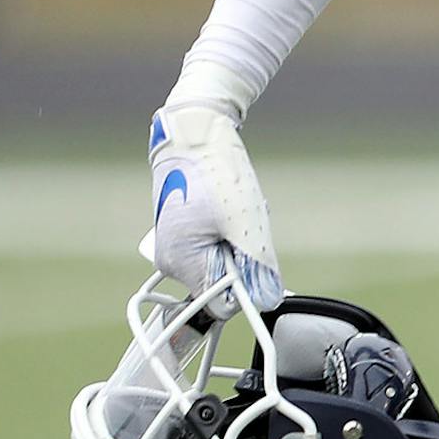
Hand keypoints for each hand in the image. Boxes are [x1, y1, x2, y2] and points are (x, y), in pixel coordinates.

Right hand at [146, 102, 283, 313]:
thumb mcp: (245, 221)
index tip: (255, 257)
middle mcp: (172, 262)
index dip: (245, 286)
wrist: (195, 134)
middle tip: (242, 223)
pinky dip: (230, 230)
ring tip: (235, 210)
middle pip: (223, 281)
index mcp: (181, 264)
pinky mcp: (183, 233)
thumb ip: (256, 265)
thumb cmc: (215, 173)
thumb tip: (266, 299)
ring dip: (238, 241)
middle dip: (243, 258)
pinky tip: (229, 207)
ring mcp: (175, 247)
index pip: (220, 303)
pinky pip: (216, 244)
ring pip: (223, 261)